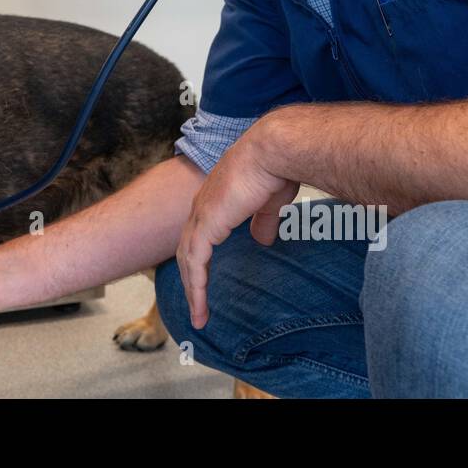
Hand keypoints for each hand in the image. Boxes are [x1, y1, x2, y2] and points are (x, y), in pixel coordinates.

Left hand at [176, 122, 298, 330]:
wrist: (275, 150)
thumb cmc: (278, 167)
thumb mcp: (271, 201)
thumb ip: (263, 220)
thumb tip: (264, 239)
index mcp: (216, 199)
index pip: (201, 235)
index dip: (202, 259)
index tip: (207, 281)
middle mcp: (203, 206)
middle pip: (188, 250)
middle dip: (192, 280)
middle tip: (198, 308)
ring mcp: (202, 214)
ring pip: (188, 260)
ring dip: (193, 290)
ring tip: (200, 317)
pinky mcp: (207, 223)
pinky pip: (196, 262)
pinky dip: (197, 286)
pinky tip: (201, 304)